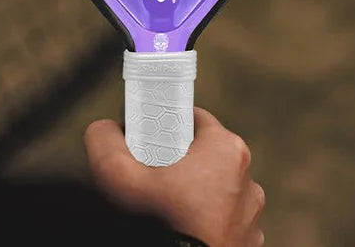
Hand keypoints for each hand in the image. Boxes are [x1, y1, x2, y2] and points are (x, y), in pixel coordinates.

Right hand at [85, 107, 264, 246]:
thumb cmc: (158, 224)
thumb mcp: (116, 173)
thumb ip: (104, 138)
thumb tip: (105, 129)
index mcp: (226, 149)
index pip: (194, 119)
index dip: (167, 127)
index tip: (148, 143)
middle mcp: (246, 179)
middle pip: (205, 154)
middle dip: (179, 161)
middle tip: (152, 177)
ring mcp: (250, 215)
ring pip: (215, 189)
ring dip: (194, 194)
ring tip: (165, 208)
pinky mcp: (247, 242)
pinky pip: (223, 220)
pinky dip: (204, 222)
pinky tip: (180, 228)